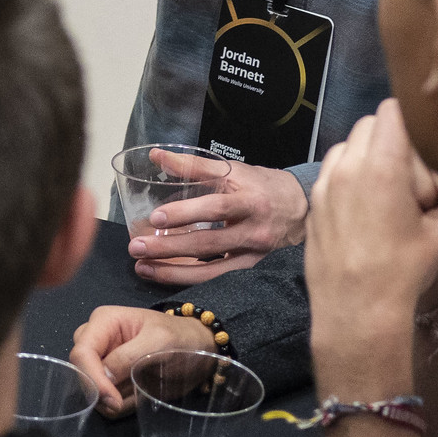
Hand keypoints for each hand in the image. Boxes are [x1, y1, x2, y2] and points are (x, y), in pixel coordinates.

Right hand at [69, 306, 216, 417]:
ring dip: (115, 399)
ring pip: (91, 391)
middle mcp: (97, 341)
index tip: (112, 400)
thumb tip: (103, 379)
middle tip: (126, 399)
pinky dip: (121, 405)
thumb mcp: (158, 342)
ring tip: (139, 391)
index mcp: (104, 322)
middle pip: (81, 372)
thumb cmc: (180, 339)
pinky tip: (138, 395)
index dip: (92, 378)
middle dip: (103, 390)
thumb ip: (128, 357)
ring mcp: (102, 362)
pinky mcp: (111, 381)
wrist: (198, 351)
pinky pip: (104, 402)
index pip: (81, 352)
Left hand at [128, 154, 307, 284]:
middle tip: (137, 248)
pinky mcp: (251, 270)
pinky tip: (166, 276)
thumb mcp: (233, 171)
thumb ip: (194, 165)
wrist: (300, 209)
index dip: (186, 213)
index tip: (156, 217)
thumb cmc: (262, 186)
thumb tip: (157, 156)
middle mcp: (254, 232)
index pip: (216, 208)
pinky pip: (218, 280)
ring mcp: (253, 256)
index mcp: (250, 202)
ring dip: (174, 272)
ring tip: (143, 267)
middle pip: (207, 244)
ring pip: (211, 271)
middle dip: (169, 249)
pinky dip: (191, 280)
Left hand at [306, 100, 437, 395]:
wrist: (356, 310)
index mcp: (381, 166)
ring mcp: (324, 183)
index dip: (410, 120)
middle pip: (368, 125)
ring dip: (367, 157)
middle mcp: (346, 166)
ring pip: (347, 147)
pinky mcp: (313, 202)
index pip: (391, 112)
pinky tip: (365, 209)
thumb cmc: (402, 270)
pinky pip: (333, 172)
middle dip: (392, 140)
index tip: (424, 141)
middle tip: (410, 174)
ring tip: (387, 192)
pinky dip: (349, 177)